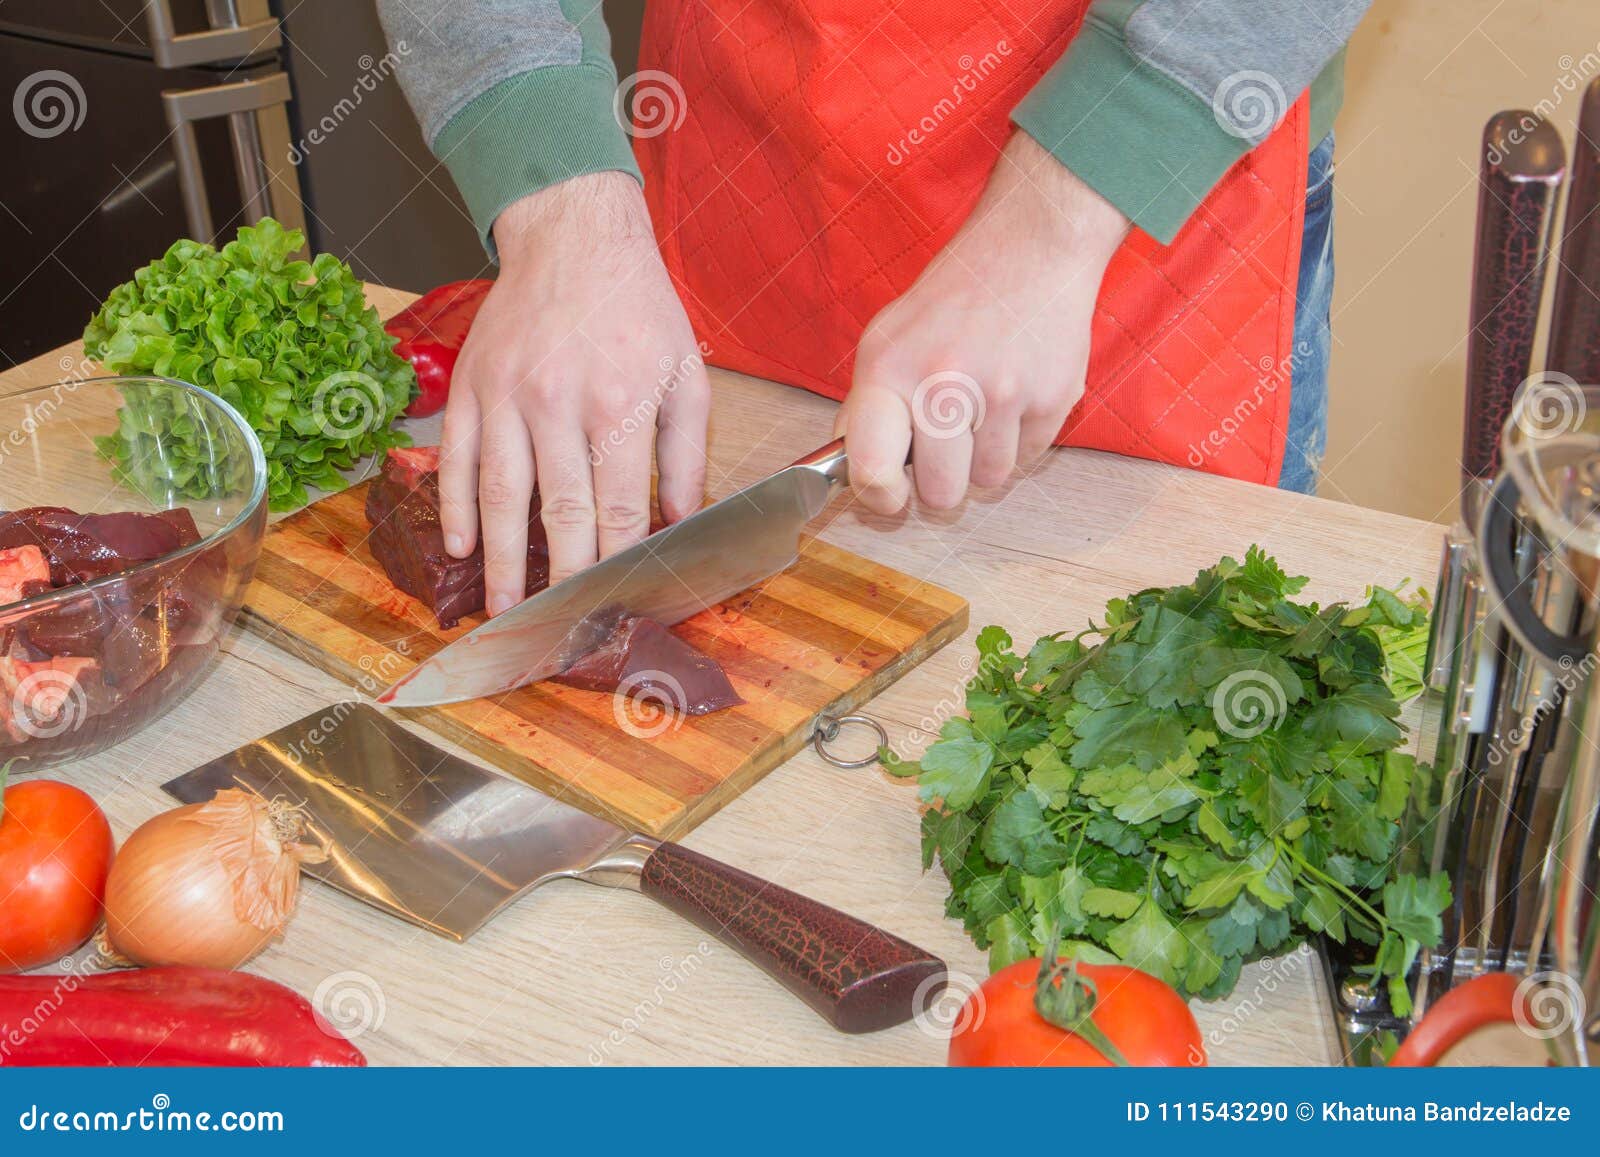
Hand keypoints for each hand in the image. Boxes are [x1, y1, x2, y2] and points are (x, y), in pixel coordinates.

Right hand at [441, 172, 709, 612]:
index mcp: (620, 404)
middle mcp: (560, 403)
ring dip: (502, 560)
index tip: (614, 603)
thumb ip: (688, 454)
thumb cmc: (639, 308)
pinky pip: (460, 458)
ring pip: (503, 495)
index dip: (615, 562)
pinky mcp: (472, 386)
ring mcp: (508, 395)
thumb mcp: (686, 375)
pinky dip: (457, 507)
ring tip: (504, 611)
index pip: (617, 506)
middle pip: (559, 512)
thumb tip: (683, 522)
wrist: (574, 236)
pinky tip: (462, 548)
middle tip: (556, 630)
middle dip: (559, 579)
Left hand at [839, 132, 1128, 512]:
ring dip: (984, 459)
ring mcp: (1002, 394)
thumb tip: (853, 468)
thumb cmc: (954, 299)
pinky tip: (1014, 394)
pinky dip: (1019, 438)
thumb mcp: (889, 339)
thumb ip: (868, 406)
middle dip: (943, 480)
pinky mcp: (1052, 398)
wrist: (1030, 249)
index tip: (892, 495)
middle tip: (948, 445)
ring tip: (983, 407)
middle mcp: (943, 384)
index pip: (872, 470)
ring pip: (988, 481)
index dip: (882, 498)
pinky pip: (1028, 458)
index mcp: (890, 371)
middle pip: (940, 494)